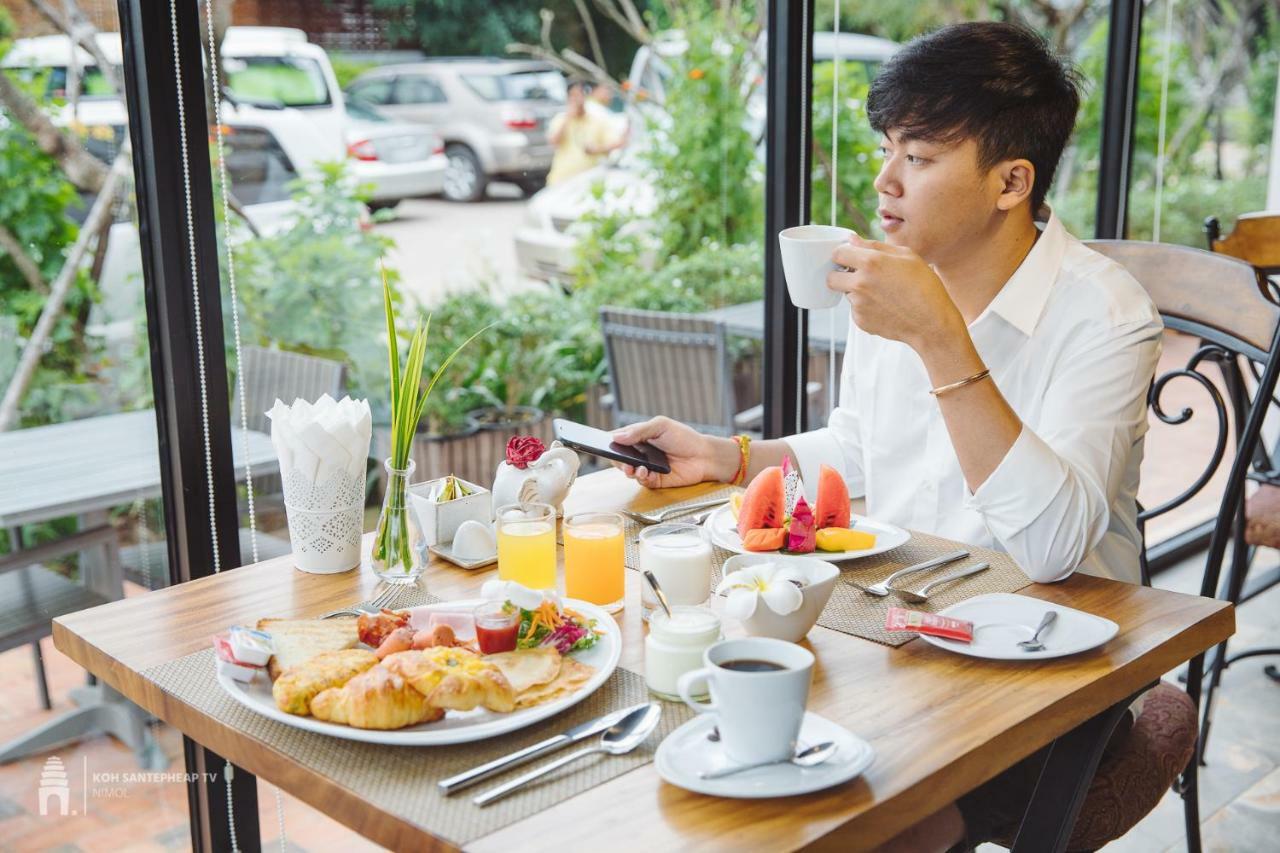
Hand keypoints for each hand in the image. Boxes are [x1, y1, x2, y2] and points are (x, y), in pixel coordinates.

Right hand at [610, 416, 736, 488]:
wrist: (704, 456)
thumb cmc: (684, 438)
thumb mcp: (661, 426)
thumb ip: (638, 431)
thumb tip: (616, 436)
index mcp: (639, 437)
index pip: (618, 440)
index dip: (608, 442)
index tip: (599, 444)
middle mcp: (640, 453)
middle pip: (619, 458)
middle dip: (616, 460)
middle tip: (619, 460)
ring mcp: (646, 467)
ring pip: (628, 472)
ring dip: (628, 470)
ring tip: (634, 467)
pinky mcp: (654, 480)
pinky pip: (641, 481)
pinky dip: (641, 478)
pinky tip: (645, 472)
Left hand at [828, 234, 965, 351]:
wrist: (932, 322)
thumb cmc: (925, 286)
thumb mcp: (907, 256)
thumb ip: (875, 246)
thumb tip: (853, 240)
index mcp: (871, 263)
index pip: (837, 253)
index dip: (843, 254)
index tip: (850, 257)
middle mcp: (860, 284)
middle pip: (832, 278)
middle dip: (841, 275)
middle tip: (857, 275)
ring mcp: (858, 305)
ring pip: (846, 294)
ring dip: (857, 291)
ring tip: (883, 293)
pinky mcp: (860, 321)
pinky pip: (856, 310)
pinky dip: (866, 307)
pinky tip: (885, 307)